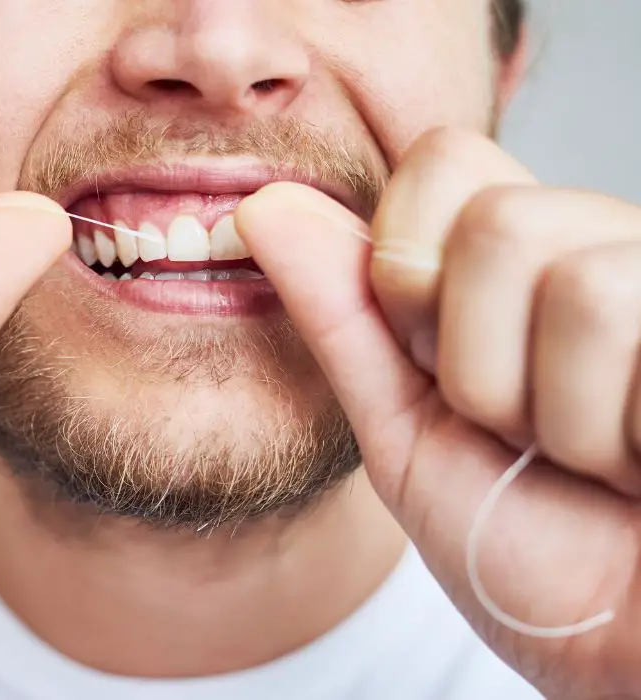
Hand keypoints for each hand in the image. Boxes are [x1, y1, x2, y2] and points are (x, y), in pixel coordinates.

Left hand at [237, 127, 640, 699]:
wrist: (621, 655)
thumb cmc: (524, 549)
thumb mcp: (406, 429)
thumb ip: (343, 316)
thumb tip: (260, 206)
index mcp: (521, 266)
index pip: (446, 159)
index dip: (409, 260)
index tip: (428, 356)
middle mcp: (607, 253)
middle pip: (499, 221)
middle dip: (478, 364)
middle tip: (523, 430)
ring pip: (577, 285)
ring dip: (557, 415)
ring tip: (596, 459)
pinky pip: (638, 331)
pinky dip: (624, 435)